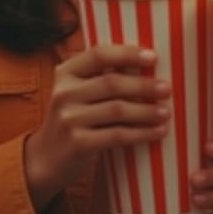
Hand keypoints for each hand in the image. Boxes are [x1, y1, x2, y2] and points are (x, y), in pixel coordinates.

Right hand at [25, 45, 169, 211]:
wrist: (45, 159)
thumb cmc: (72, 119)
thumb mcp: (76, 93)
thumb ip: (99, 78)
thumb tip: (148, 64)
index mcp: (65, 73)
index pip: (98, 55)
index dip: (127, 53)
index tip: (153, 57)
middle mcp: (64, 93)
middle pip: (112, 83)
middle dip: (144, 85)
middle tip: (166, 89)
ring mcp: (69, 119)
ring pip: (117, 110)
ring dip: (147, 111)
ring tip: (166, 112)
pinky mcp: (78, 143)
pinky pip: (117, 135)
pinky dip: (141, 133)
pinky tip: (157, 132)